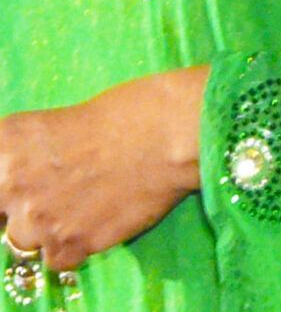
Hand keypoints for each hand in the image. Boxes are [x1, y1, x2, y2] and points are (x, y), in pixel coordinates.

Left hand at [0, 67, 208, 273]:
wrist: (173, 132)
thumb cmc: (126, 111)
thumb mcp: (55, 120)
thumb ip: (23, 153)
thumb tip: (15, 176)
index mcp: (5, 146)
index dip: (8, 190)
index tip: (23, 189)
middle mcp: (10, 186)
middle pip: (2, 215)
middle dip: (26, 205)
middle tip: (60, 190)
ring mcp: (37, 221)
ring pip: (22, 240)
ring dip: (47, 227)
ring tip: (84, 204)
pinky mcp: (69, 246)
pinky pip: (55, 260)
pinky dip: (73, 245)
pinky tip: (96, 220)